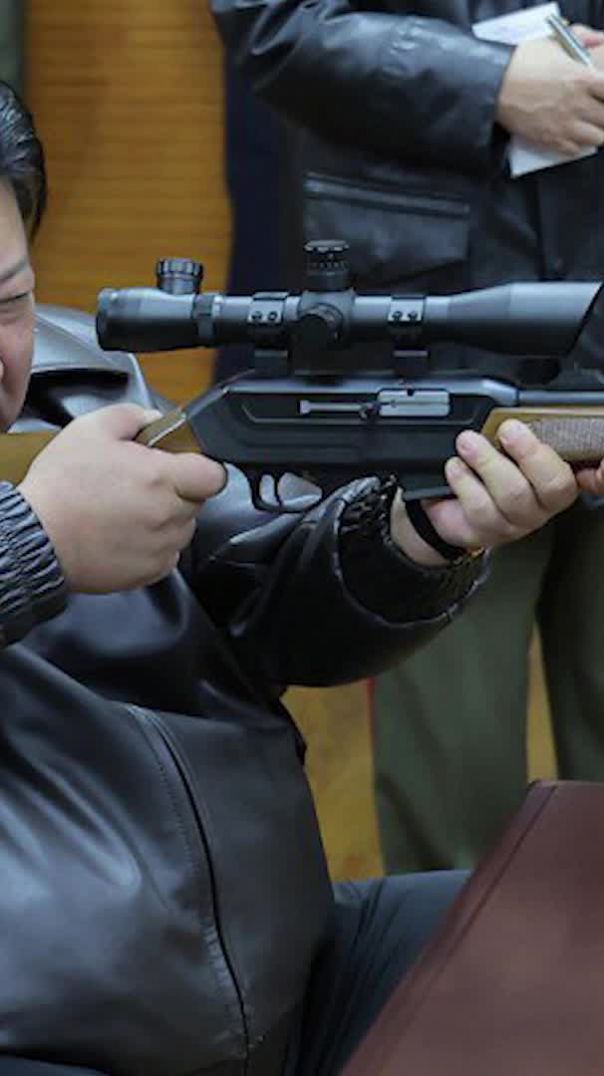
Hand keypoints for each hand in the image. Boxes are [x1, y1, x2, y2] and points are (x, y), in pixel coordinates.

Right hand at [18, 404, 226, 592]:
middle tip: (140, 483)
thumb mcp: (92, 429)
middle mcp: (169, 516)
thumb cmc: (62, 488)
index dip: (200, 465)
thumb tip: (155, 420)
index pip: (215, 474)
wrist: (37, 538)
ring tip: (126, 509)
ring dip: (165, 517)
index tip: (183, 464)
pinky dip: (153, 544)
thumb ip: (133, 416)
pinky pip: (166, 554)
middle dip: (176, 488)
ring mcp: (163, 548)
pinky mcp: (150, 572)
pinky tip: (124, 532)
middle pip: (197, 500)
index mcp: (163, 479)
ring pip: (182, 528)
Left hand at [391, 419, 577, 566]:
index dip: (539, 455)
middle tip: (498, 431)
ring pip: (505, 498)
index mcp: (551, 485)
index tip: (513, 428)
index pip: (559, 478)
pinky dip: (463, 482)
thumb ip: (516, 437)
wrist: (454, 504)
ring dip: (484, 463)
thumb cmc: (491, 472)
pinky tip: (455, 467)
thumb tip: (505, 417)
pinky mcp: (483, 534)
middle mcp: (535, 510)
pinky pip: (477, 509)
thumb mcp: (508, 450)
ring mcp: (509, 525)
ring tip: (467, 444)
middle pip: (532, 489)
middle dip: (516, 453)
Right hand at [496, 27, 603, 154]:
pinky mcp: (550, 140)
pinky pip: (575, 150)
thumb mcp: (553, 43)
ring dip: (596, 132)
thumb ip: (579, 40)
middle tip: (598, 110)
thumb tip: (594, 40)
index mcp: (582, 78)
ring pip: (597, 138)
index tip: (602, 94)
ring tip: (589, 125)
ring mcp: (565, 125)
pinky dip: (577, 145)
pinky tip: (572, 135)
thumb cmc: (521, 63)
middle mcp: (577, 104)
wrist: (494, 86)